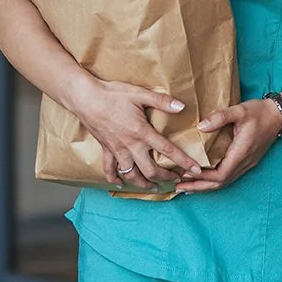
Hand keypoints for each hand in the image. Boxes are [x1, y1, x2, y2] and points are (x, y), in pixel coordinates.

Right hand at [68, 77, 201, 192]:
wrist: (85, 97)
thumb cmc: (112, 94)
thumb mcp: (139, 94)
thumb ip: (161, 101)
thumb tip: (181, 106)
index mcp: (142, 132)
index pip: (167, 150)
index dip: (183, 161)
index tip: (196, 170)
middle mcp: (130, 146)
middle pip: (150, 170)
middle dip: (165, 178)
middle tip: (176, 180)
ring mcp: (117, 150)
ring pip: (131, 175)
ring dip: (143, 183)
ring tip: (153, 187)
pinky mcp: (105, 149)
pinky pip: (109, 169)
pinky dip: (114, 179)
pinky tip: (120, 185)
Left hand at [184, 98, 281, 192]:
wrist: (279, 114)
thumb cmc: (260, 111)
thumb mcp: (239, 110)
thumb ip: (220, 117)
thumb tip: (200, 126)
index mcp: (241, 152)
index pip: (220, 174)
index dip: (202, 177)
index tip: (185, 174)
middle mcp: (244, 162)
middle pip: (220, 184)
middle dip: (199, 187)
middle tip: (178, 187)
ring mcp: (247, 164)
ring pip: (224, 182)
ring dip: (205, 186)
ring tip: (186, 186)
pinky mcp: (247, 161)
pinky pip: (228, 176)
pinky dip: (213, 181)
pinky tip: (203, 178)